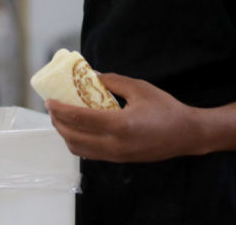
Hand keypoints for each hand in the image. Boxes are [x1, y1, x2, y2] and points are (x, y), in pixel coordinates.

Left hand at [45, 73, 205, 162]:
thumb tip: (90, 75)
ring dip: (66, 135)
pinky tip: (78, 128)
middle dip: (58, 123)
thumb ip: (112, 81)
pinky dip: (78, 142)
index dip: (61, 110)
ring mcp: (116, 156)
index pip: (80, 119)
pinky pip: (90, 154)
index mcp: (120, 125)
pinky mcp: (119, 160)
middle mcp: (115, 144)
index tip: (49, 101)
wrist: (187, 135)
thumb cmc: (165, 108)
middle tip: (53, 108)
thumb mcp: (139, 88)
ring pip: (79, 150)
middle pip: (74, 138)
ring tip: (62, 118)